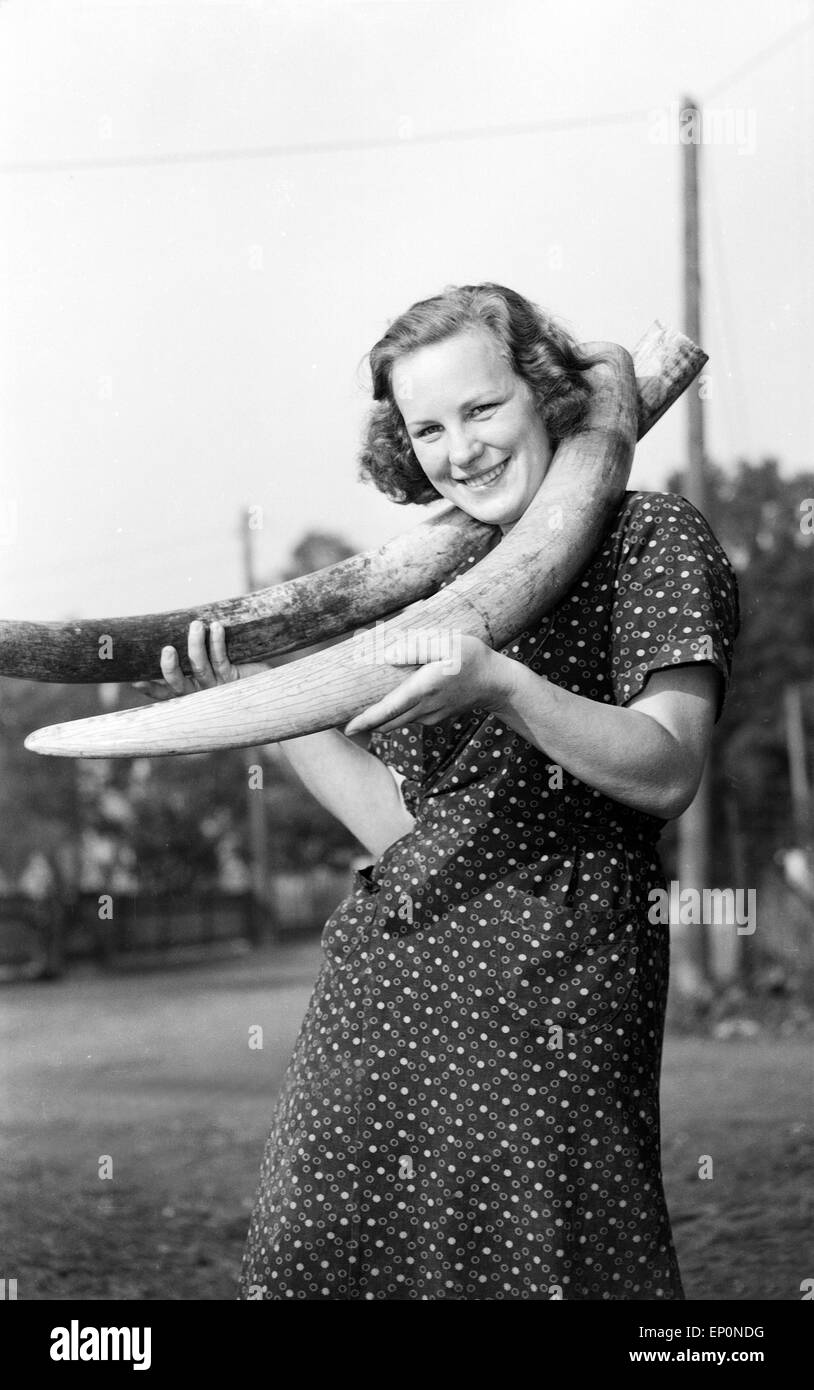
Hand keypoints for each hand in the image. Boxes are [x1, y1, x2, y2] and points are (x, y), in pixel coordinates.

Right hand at [131, 619, 242, 700]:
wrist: (269, 682)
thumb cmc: (236, 666)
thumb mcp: (213, 660)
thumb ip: (197, 650)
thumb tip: (182, 622)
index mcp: (191, 689)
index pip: (165, 692)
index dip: (150, 688)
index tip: (134, 680)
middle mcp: (201, 691)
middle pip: (178, 684)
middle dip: (168, 667)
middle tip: (167, 649)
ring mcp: (217, 687)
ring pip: (199, 667)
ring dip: (195, 644)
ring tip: (196, 625)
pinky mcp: (234, 678)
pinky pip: (221, 659)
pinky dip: (216, 641)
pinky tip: (216, 627)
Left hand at [343, 629, 516, 735]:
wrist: (497, 683)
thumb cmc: (472, 657)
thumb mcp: (446, 643)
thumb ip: (416, 648)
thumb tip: (388, 656)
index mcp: (423, 689)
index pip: (387, 710)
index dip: (365, 721)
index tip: (347, 729)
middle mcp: (424, 708)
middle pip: (387, 723)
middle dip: (366, 723)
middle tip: (345, 722)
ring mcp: (430, 717)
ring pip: (397, 722)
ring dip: (380, 719)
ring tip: (362, 711)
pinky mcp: (436, 718)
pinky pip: (409, 718)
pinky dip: (395, 715)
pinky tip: (390, 702)